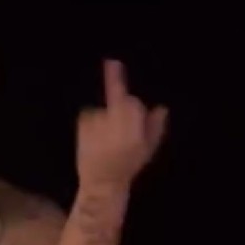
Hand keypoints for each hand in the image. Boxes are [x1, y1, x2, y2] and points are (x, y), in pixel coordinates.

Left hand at [76, 59, 167, 189]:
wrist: (101, 183)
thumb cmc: (128, 166)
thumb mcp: (148, 149)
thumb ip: (155, 127)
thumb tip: (162, 108)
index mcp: (131, 128)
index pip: (131, 102)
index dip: (123, 88)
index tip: (112, 61)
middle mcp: (112, 122)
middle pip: (121, 102)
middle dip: (124, 110)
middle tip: (122, 131)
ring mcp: (95, 123)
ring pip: (105, 111)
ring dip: (107, 119)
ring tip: (106, 140)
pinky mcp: (82, 125)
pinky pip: (91, 116)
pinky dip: (93, 124)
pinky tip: (95, 139)